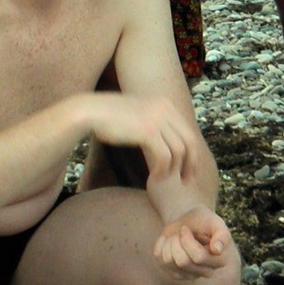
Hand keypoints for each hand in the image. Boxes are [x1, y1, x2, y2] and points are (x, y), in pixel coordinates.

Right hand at [79, 92, 203, 186]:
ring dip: (174, 169)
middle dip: (190, 163)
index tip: (187, 168)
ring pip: (179, 151)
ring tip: (164, 179)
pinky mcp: (148, 131)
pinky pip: (165, 156)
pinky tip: (154, 177)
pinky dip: (162, 170)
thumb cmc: (109, 117)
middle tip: (185, 180)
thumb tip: (164, 142)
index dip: (191, 153)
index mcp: (165, 104)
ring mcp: (158, 119)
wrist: (91, 111)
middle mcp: (165, 109)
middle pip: (189, 141)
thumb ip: (154, 124)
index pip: (188, 132)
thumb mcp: (138, 115)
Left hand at [153, 206, 233, 274]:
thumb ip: (221, 234)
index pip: (198, 258)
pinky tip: (169, 241)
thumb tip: (217, 250)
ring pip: (169, 261)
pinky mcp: (175, 274)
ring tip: (176, 237)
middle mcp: (206, 272)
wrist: (188, 221)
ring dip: (169, 242)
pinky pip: (160, 260)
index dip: (187, 240)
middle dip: (177, 241)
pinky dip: (161, 245)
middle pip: (182, 262)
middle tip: (181, 232)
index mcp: (219, 260)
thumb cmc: (203, 220)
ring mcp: (190, 275)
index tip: (186, 229)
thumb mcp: (214, 222)